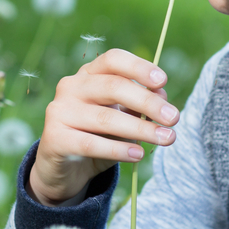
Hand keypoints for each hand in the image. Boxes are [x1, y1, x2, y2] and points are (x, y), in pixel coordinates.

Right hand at [28, 48, 180, 206]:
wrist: (64, 168)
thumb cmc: (98, 135)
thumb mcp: (122, 117)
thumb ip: (139, 105)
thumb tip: (161, 95)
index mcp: (89, 74)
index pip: (113, 59)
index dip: (138, 67)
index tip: (163, 82)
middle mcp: (71, 86)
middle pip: (113, 86)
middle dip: (147, 102)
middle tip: (174, 118)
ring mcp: (59, 111)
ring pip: (106, 118)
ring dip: (141, 129)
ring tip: (166, 139)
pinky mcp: (54, 138)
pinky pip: (91, 143)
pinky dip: (118, 149)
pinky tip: (139, 154)